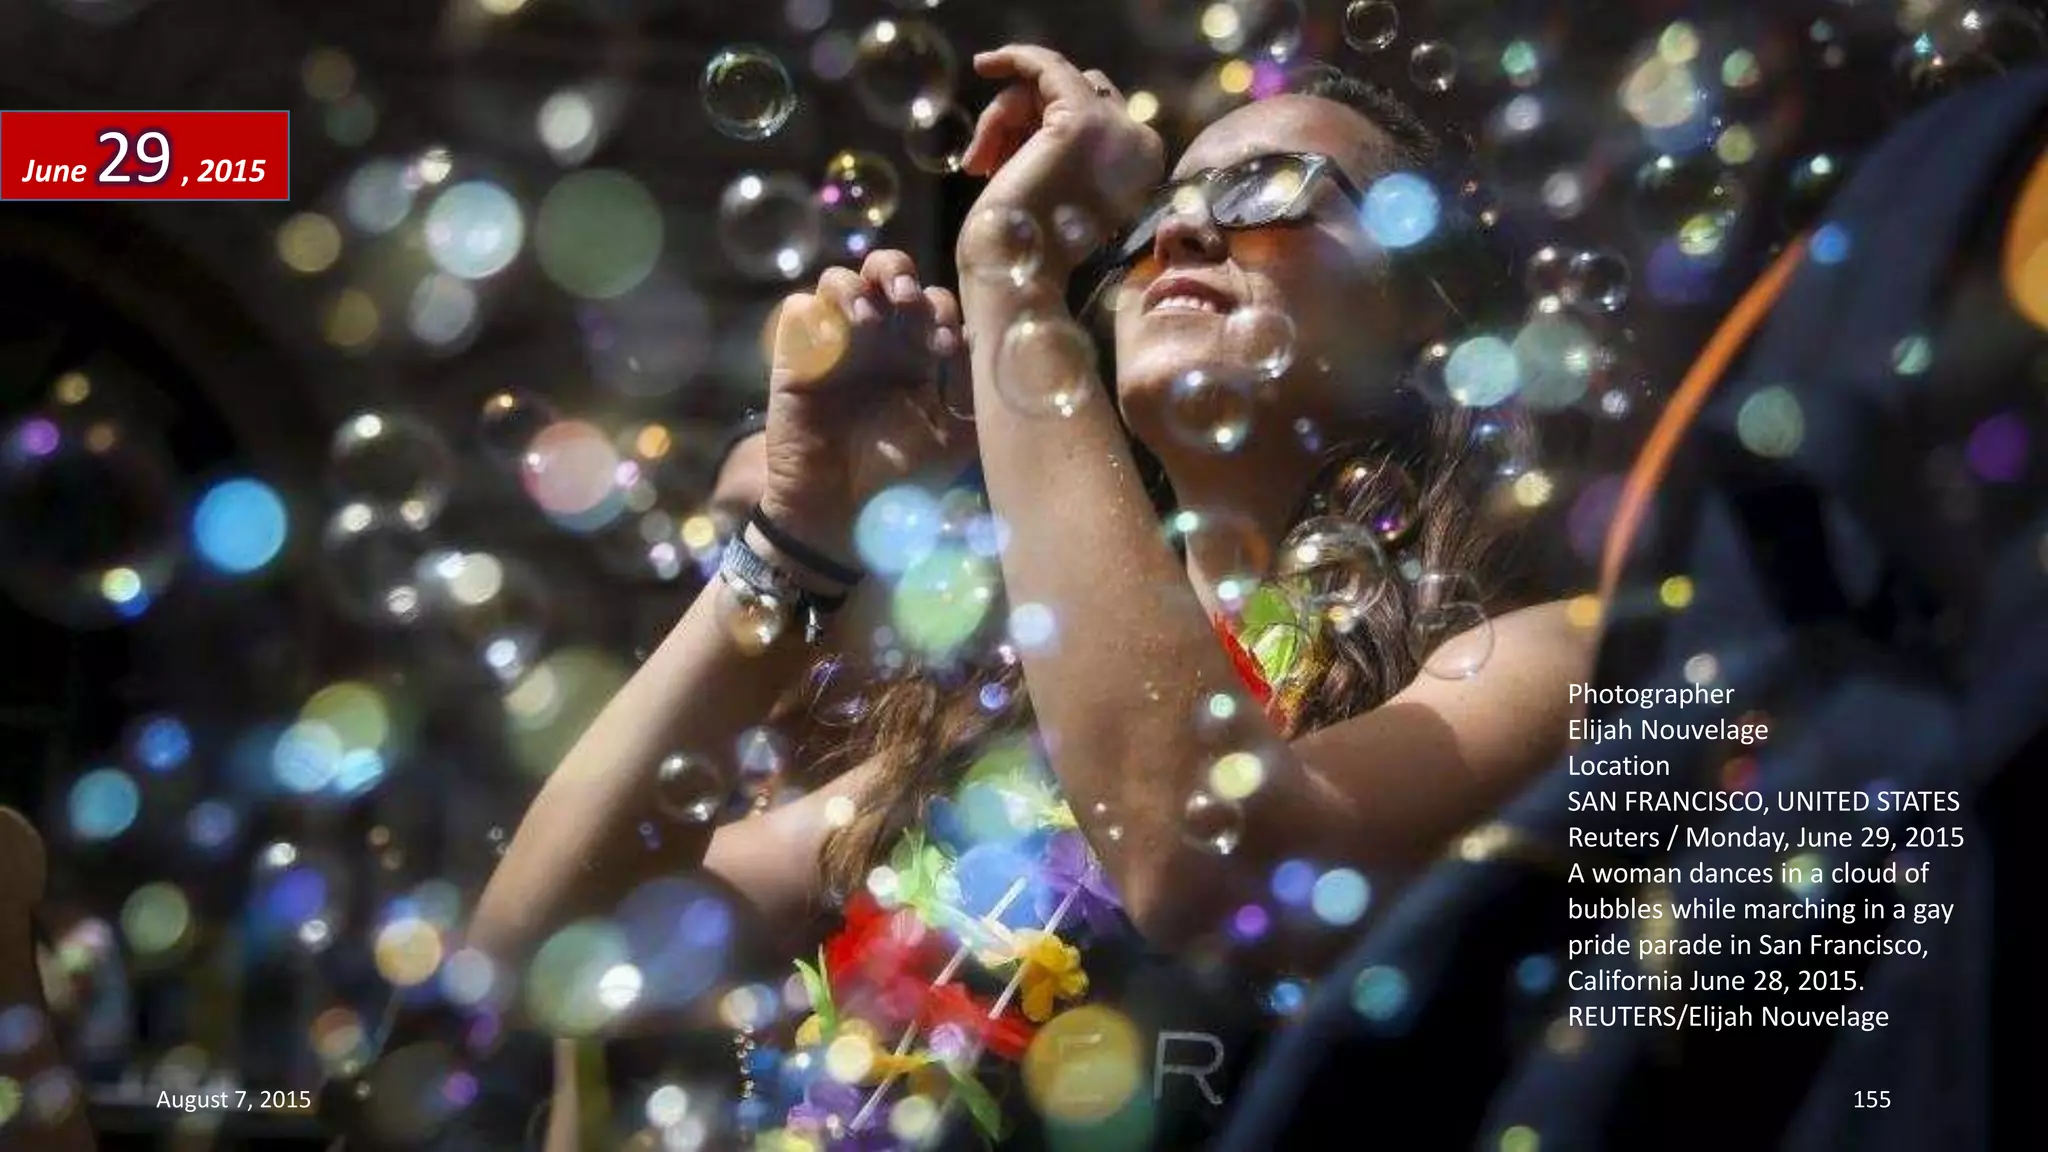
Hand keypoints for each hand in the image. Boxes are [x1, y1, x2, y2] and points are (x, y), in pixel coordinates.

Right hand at [760, 249, 974, 563]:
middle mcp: (877, 343)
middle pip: (886, 273)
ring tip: (871, 317)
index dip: (941, 309)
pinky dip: (817, 310)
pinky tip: (837, 336)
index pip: (932, 303)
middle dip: (897, 273)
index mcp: (917, 355)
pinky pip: (798, 310)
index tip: (944, 345)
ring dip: (857, 286)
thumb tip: (984, 342)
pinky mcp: (796, 360)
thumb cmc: (901, 482)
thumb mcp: (955, 440)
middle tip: (907, 300)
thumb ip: (974, 395)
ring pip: (839, 280)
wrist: (843, 518)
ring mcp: (835, 347)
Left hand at [957, 46, 1164, 279]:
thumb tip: (1037, 108)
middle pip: (1075, 93)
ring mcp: (1114, 127)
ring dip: (1005, 114)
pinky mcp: (1079, 117)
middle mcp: (1140, 142)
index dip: (1041, 125)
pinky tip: (986, 64)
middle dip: (1024, 117)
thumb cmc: (1027, 243)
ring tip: (978, 161)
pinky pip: (1044, 66)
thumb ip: (1066, 146)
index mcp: (1143, 165)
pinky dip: (1014, 59)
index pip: (1097, 112)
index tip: (1002, 155)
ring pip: (1052, 84)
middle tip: (985, 161)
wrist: (1016, 271)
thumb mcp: (1059, 185)